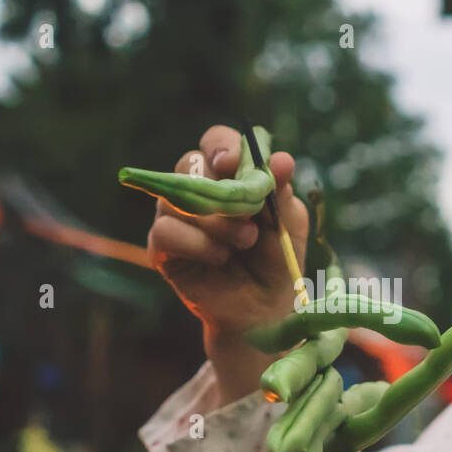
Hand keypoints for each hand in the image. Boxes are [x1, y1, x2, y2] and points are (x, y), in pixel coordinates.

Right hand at [145, 124, 308, 337]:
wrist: (265, 309)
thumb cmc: (277, 260)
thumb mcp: (288, 222)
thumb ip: (282, 191)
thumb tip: (282, 159)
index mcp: (229, 177)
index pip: (216, 142)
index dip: (222, 145)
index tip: (234, 162)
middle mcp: (198, 192)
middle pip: (190, 163)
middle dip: (219, 185)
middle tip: (246, 210)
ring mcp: (177, 218)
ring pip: (176, 198)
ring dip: (216, 220)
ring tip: (245, 241)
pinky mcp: (163, 248)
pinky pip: (166, 231)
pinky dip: (197, 243)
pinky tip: (220, 257)